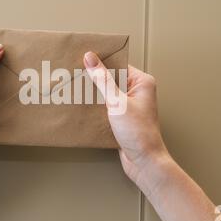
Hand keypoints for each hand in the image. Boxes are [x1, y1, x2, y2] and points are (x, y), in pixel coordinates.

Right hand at [83, 52, 169, 186]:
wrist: (144, 161)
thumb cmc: (138, 133)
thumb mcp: (117, 102)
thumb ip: (103, 80)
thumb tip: (91, 59)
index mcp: (142, 82)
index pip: (118, 64)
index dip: (101, 62)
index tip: (84, 58)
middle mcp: (137, 92)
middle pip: (112, 78)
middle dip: (95, 78)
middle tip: (77, 73)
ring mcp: (130, 105)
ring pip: (108, 93)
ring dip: (94, 93)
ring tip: (77, 89)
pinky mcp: (123, 117)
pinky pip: (107, 106)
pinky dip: (96, 106)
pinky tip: (84, 106)